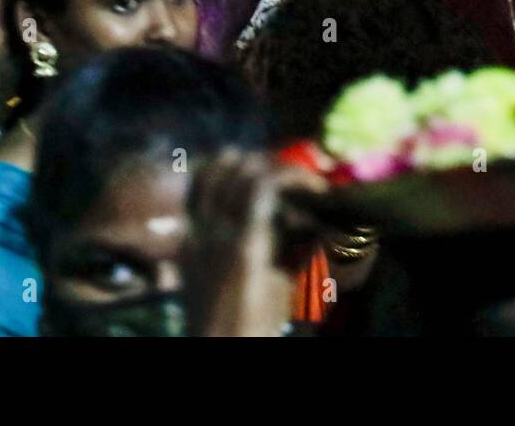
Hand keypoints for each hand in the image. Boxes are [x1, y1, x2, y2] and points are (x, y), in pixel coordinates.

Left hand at [183, 149, 327, 336]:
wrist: (216, 349)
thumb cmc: (258, 324)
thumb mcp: (287, 288)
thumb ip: (304, 251)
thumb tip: (329, 225)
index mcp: (245, 243)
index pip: (264, 183)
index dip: (292, 173)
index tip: (316, 185)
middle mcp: (215, 231)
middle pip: (238, 172)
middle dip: (271, 165)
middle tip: (292, 178)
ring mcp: (195, 234)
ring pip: (209, 176)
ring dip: (237, 164)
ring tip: (259, 167)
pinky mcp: (185, 242)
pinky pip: (194, 198)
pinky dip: (211, 179)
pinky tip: (227, 178)